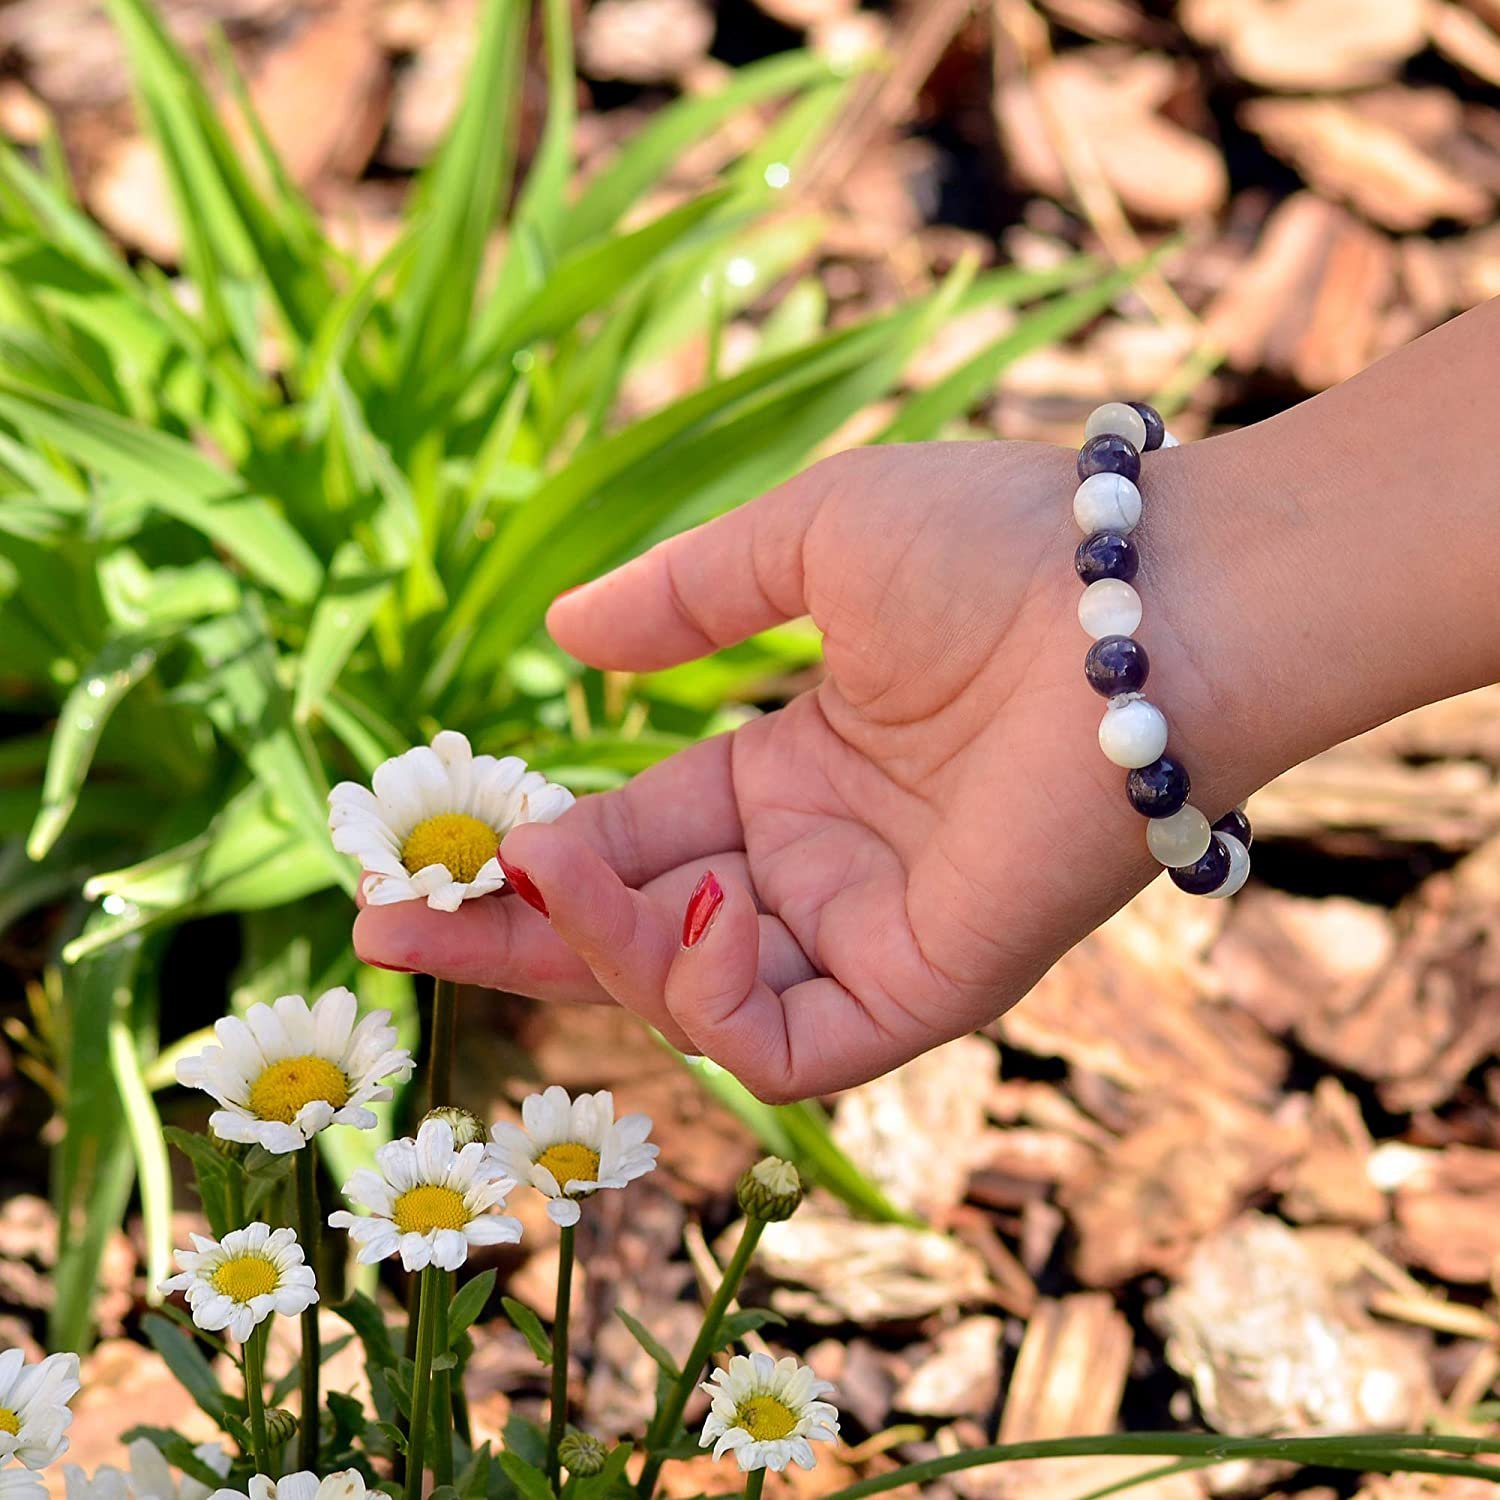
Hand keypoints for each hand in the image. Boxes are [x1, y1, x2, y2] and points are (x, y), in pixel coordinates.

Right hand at [355, 437, 1276, 1098]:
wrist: (1150, 597)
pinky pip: (784, 1045)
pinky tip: (687, 904)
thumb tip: (568, 637)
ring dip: (598, 944)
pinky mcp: (926, 987)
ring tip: (542, 870)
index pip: (631, 836)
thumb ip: (686, 598)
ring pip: (690, 997)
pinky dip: (706, 997)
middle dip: (510, 942)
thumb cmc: (999, 547)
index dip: (527, 850)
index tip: (427, 847)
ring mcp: (869, 933)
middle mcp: (819, 866)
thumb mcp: (809, 544)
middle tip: (385, 931)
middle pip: (634, 933)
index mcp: (792, 773)